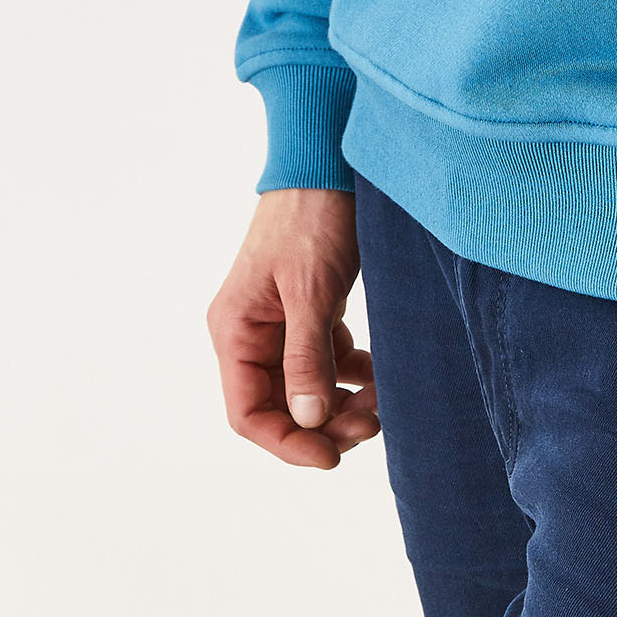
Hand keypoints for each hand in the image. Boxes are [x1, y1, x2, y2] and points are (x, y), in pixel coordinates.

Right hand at [207, 187, 378, 469]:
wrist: (329, 159)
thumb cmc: (312, 217)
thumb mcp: (311, 290)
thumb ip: (306, 358)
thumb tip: (308, 421)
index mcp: (235, 330)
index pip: (247, 412)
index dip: (286, 443)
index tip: (331, 457)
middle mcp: (251, 332)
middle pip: (280, 405)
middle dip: (324, 424)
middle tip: (371, 425)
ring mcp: (281, 322)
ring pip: (307, 388)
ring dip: (342, 404)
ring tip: (381, 404)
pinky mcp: (310, 310)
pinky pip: (328, 360)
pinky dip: (353, 374)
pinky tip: (380, 376)